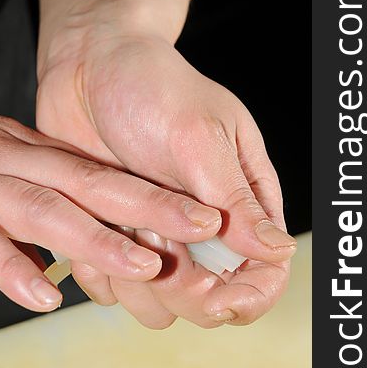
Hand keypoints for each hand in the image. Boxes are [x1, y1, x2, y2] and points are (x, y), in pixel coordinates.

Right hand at [0, 105, 221, 311]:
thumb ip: (42, 191)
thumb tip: (85, 236)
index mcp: (28, 151)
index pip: (98, 172)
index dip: (151, 193)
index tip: (201, 214)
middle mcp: (7, 161)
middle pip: (86, 182)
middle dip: (147, 206)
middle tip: (201, 225)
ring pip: (41, 208)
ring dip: (95, 239)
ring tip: (146, 266)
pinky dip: (12, 268)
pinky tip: (46, 295)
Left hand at [36, 14, 296, 327]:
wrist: (89, 63)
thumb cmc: (151, 85)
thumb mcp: (198, 135)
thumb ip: (234, 197)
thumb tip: (277, 250)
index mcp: (239, 197)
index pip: (264, 272)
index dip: (247, 297)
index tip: (217, 297)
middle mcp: (200, 224)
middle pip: (210, 299)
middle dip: (185, 292)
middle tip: (157, 248)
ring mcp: (155, 231)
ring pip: (157, 303)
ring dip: (136, 280)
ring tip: (121, 221)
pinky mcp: (114, 232)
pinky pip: (110, 284)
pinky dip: (98, 269)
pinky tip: (91, 225)